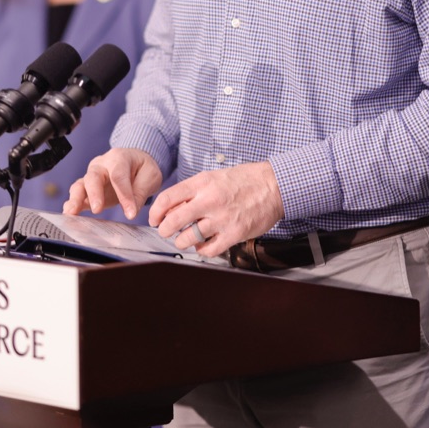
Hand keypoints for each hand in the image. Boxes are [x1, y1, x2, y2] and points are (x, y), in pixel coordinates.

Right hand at [63, 148, 162, 219]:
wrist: (135, 163)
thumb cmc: (142, 168)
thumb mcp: (150, 175)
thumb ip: (141, 192)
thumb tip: (131, 211)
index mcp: (118, 158)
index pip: (118, 176)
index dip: (124, 195)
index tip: (131, 213)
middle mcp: (101, 165)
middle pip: (93, 177)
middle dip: (95, 194)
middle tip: (98, 209)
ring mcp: (91, 176)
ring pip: (80, 185)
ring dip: (76, 199)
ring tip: (72, 212)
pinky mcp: (87, 189)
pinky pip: (77, 195)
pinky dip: (73, 204)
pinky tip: (70, 214)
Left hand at [148, 162, 283, 257]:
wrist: (274, 185)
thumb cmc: (244, 180)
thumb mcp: (214, 177)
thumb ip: (193, 191)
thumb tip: (172, 208)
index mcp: (202, 183)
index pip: (167, 198)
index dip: (155, 212)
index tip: (154, 219)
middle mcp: (210, 200)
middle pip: (173, 221)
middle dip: (164, 230)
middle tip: (165, 231)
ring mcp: (222, 218)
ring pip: (188, 238)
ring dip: (182, 241)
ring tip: (185, 239)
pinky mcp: (234, 233)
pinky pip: (208, 250)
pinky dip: (202, 250)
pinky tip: (203, 244)